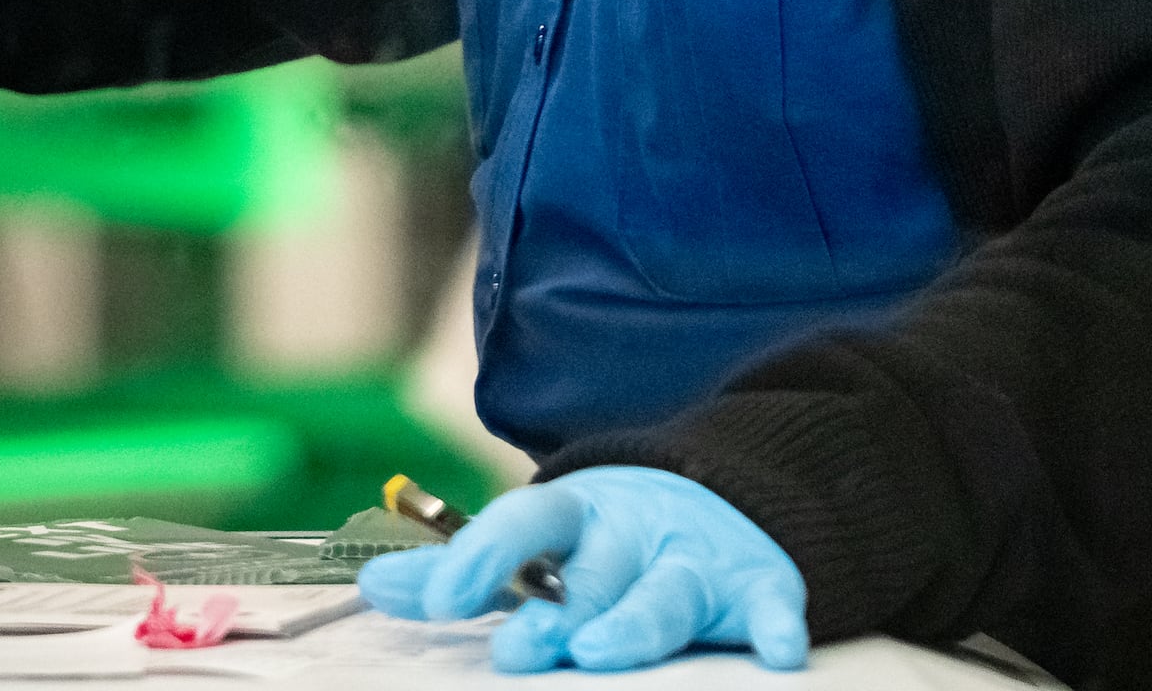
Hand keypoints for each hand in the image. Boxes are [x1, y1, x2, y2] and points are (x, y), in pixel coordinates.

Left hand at [359, 468, 808, 673]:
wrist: (720, 497)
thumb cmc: (609, 542)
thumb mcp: (539, 545)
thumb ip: (464, 572)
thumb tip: (372, 588)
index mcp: (576, 515)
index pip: (524, 523)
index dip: (482, 558)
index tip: (440, 600)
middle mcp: (634, 529)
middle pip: (594, 572)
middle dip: (558, 612)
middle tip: (522, 649)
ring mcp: (697, 555)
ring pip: (665, 592)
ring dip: (633, 623)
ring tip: (598, 653)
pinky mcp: (758, 583)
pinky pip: (772, 603)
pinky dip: (778, 624)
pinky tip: (778, 651)